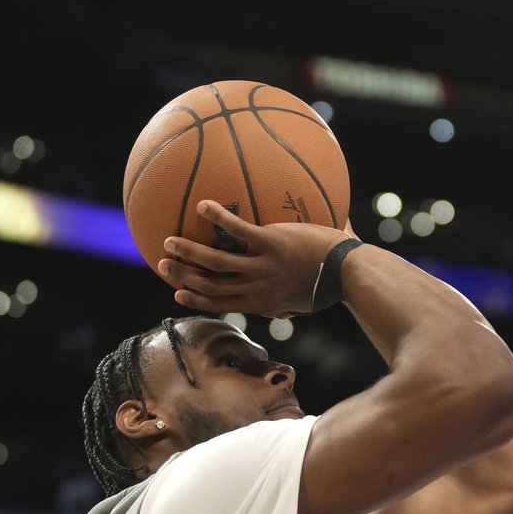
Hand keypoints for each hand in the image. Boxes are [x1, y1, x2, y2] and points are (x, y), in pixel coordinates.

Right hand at [157, 200, 348, 317]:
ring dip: (189, 253)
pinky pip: (238, 230)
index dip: (198, 300)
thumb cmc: (335, 284)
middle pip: (210, 286)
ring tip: (168, 241)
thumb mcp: (305, 303)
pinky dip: (219, 218)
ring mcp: (263, 266)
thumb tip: (289, 307)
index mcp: (263, 303)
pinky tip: (203, 205)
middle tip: (162, 265)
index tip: (178, 294)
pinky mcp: (272, 244)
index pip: (223, 304)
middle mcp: (258, 288)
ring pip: (216, 263)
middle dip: (183, 277)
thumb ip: (291, 304)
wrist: (350, 273)